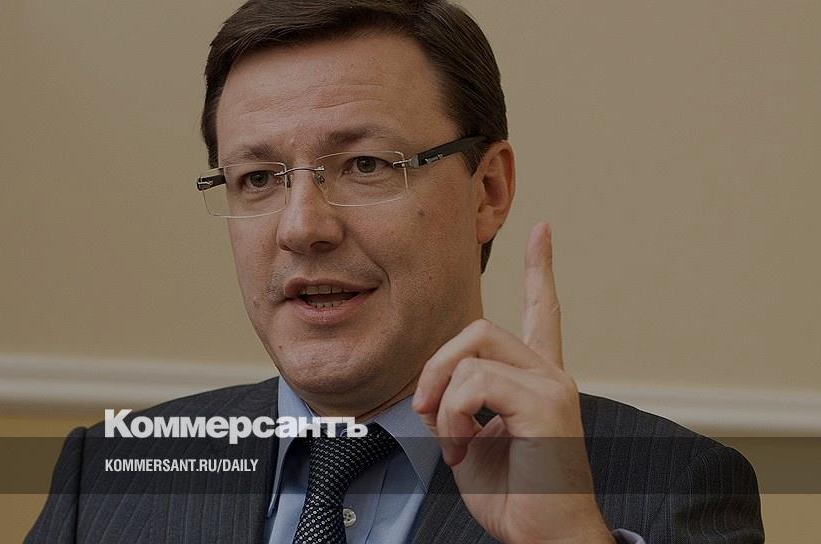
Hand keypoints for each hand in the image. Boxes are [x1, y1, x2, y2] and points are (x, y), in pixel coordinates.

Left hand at [412, 222, 613, 543]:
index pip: (543, 313)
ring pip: (473, 349)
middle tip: (426, 411)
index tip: (542, 231)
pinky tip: (461, 446)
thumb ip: (455, 405)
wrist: (543, 538)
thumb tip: (433, 391)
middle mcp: (550, 375)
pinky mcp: (546, 403)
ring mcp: (552, 385)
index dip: (540, 271)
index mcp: (535, 382)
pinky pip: (475, 382)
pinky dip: (453, 415)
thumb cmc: (515, 499)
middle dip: (435, 365)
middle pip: (480, 328)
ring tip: (450, 439)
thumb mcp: (469, 444)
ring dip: (442, 397)